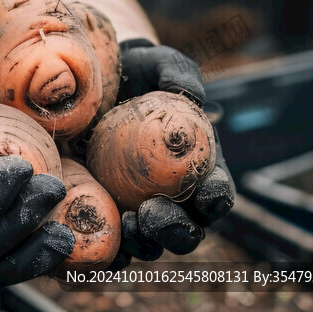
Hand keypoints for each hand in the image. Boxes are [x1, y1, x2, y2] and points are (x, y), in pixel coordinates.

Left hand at [108, 39, 235, 268]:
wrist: (95, 79)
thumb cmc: (138, 70)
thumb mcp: (159, 63)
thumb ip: (177, 73)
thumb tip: (192, 95)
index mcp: (196, 165)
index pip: (216, 190)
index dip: (217, 198)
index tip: (206, 197)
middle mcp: (172, 193)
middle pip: (187, 227)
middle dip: (176, 231)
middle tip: (152, 216)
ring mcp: (138, 204)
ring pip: (151, 241)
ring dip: (144, 244)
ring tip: (126, 228)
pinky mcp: (106, 206)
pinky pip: (111, 239)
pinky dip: (110, 249)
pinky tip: (98, 241)